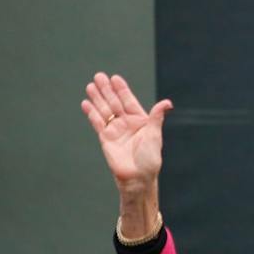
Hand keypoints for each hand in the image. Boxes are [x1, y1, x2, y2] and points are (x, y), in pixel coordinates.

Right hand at [80, 72, 172, 193]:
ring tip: (91, 86)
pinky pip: (97, 123)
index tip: (115, 78)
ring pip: (104, 110)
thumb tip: (167, 102)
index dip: (122, 90)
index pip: (129, 101)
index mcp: (140, 121)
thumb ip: (156, 117)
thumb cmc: (150, 158)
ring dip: (97, 98)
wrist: (137, 177)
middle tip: (98, 76)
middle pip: (114, 103)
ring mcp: (115, 130)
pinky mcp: (105, 138)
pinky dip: (91, 113)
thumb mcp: (154, 135)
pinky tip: (86, 103)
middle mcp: (127, 123)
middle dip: (107, 90)